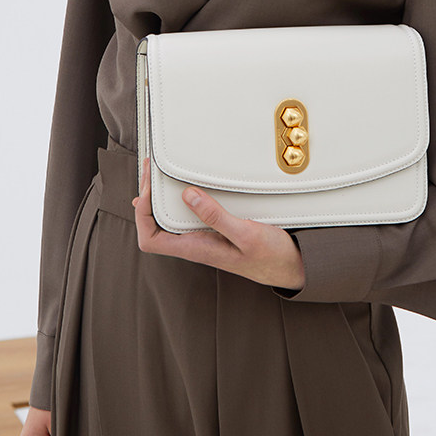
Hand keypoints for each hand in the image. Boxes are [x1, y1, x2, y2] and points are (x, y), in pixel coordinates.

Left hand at [133, 158, 305, 290]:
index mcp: (196, 249)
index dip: (142, 215)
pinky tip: (183, 183)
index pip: (150, 240)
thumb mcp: (246, 234)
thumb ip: (216, 217)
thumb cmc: (272, 257)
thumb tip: (187, 195)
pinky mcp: (215, 230)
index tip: (147, 189)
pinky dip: (180, 196)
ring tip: (158, 172)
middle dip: (147, 196)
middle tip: (150, 169)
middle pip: (154, 225)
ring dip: (160, 195)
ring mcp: (204, 237)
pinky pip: (188, 214)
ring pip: (169, 218)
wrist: (293, 266)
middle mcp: (195, 244)